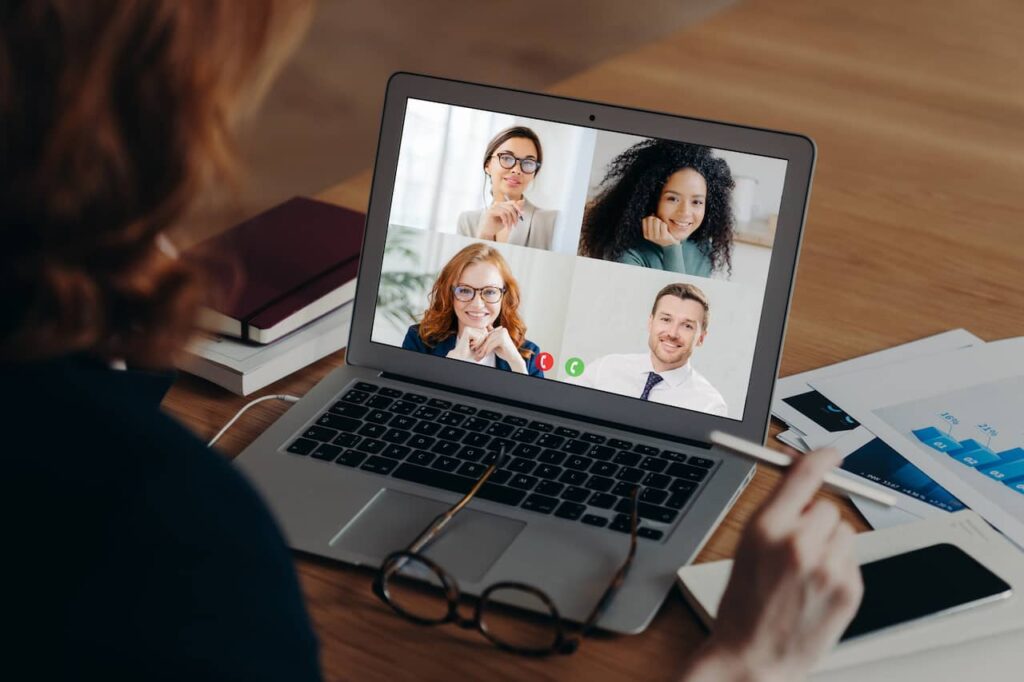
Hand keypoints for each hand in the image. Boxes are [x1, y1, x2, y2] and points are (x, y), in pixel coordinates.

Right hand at [446, 326, 487, 361]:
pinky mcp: (467, 331)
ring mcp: (468, 328)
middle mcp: (470, 327)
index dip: (484, 340)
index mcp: (473, 328)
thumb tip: (498, 327)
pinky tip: (469, 345)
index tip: (477, 345)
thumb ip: (488, 335)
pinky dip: (476, 344)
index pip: (486, 332)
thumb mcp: (482, 343)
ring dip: (479, 343)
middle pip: (485, 332)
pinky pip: (478, 337)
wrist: (461, 357)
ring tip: (472, 346)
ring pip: (482, 335)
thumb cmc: (471, 352)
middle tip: (474, 346)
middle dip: (482, 342)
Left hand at [471, 326, 526, 372]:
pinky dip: (486, 351)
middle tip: (474, 351)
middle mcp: (502, 330)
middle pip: (487, 337)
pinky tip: (482, 355)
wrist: (514, 358)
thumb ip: (489, 339)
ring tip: (478, 355)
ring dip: (482, 349)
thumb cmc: (504, 352)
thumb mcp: (495, 344)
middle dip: (480, 345)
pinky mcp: (503, 339)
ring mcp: (503, 333)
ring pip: (488, 341)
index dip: (481, 340)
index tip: (474, 346)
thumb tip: (479, 337)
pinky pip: (491, 345)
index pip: (487, 334)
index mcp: (500, 329)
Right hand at [478, 198, 522, 240]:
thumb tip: (522, 201)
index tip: (522, 214)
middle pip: (511, 206)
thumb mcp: (508, 218)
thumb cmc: (496, 226)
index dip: (518, 207)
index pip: (512, 202)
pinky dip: (506, 221)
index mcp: (501, 205)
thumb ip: (514, 211)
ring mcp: (493, 207)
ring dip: (510, 221)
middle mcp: (497, 204)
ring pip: (507, 211)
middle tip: (515, 225)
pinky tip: (505, 226)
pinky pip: (502, 213)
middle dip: (515, 216)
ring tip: (509, 228)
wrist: (486, 233)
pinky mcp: (490, 211)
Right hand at [641, 215, 680, 246]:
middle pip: (650, 219)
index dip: (649, 218)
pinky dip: (665, 224)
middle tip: (659, 224)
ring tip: (663, 226)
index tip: (653, 222)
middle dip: (655, 219)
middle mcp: (650, 236)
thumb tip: (652, 213)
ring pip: (656, 220)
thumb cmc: (662, 234)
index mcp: (646, 235)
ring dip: (660, 221)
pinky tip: (666, 229)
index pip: (644, 220)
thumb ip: (651, 222)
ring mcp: (656, 237)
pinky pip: (663, 224)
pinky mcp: (663, 236)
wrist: (670, 244)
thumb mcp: (653, 230)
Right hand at [682, 449, 862, 681]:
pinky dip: (838, 567)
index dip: (820, 459)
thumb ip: (776, 510)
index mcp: (766, 528)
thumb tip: (801, 473)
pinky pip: (852, 559)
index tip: (830, 453)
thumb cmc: (743, 606)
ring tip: (806, 571)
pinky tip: (816, 588)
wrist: (754, 659)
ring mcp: (828, 568)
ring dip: (830, 543)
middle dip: (816, 518)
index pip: (804, 474)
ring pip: (843, 531)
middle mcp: (799, 544)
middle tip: (797, 544)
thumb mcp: (746, 547)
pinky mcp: (849, 589)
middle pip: (826, 505)